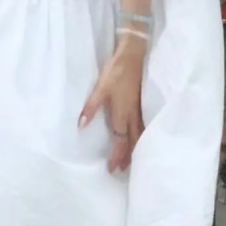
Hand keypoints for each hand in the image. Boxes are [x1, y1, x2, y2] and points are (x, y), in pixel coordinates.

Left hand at [79, 42, 144, 172]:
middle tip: (123, 170)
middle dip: (128, 156)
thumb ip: (91, 106)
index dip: (117, 156)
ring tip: (133, 159)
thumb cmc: (116, 71)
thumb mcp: (100, 88)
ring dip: (136, 148)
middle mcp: (133, 115)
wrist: (134, 56)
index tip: (112, 169)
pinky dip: (142, 136)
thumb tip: (82, 125)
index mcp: (122, 113)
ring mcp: (140, 109)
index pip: (120, 141)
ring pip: (140, 135)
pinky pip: (144, 125)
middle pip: (133, 141)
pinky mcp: (143, 102)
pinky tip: (141, 136)